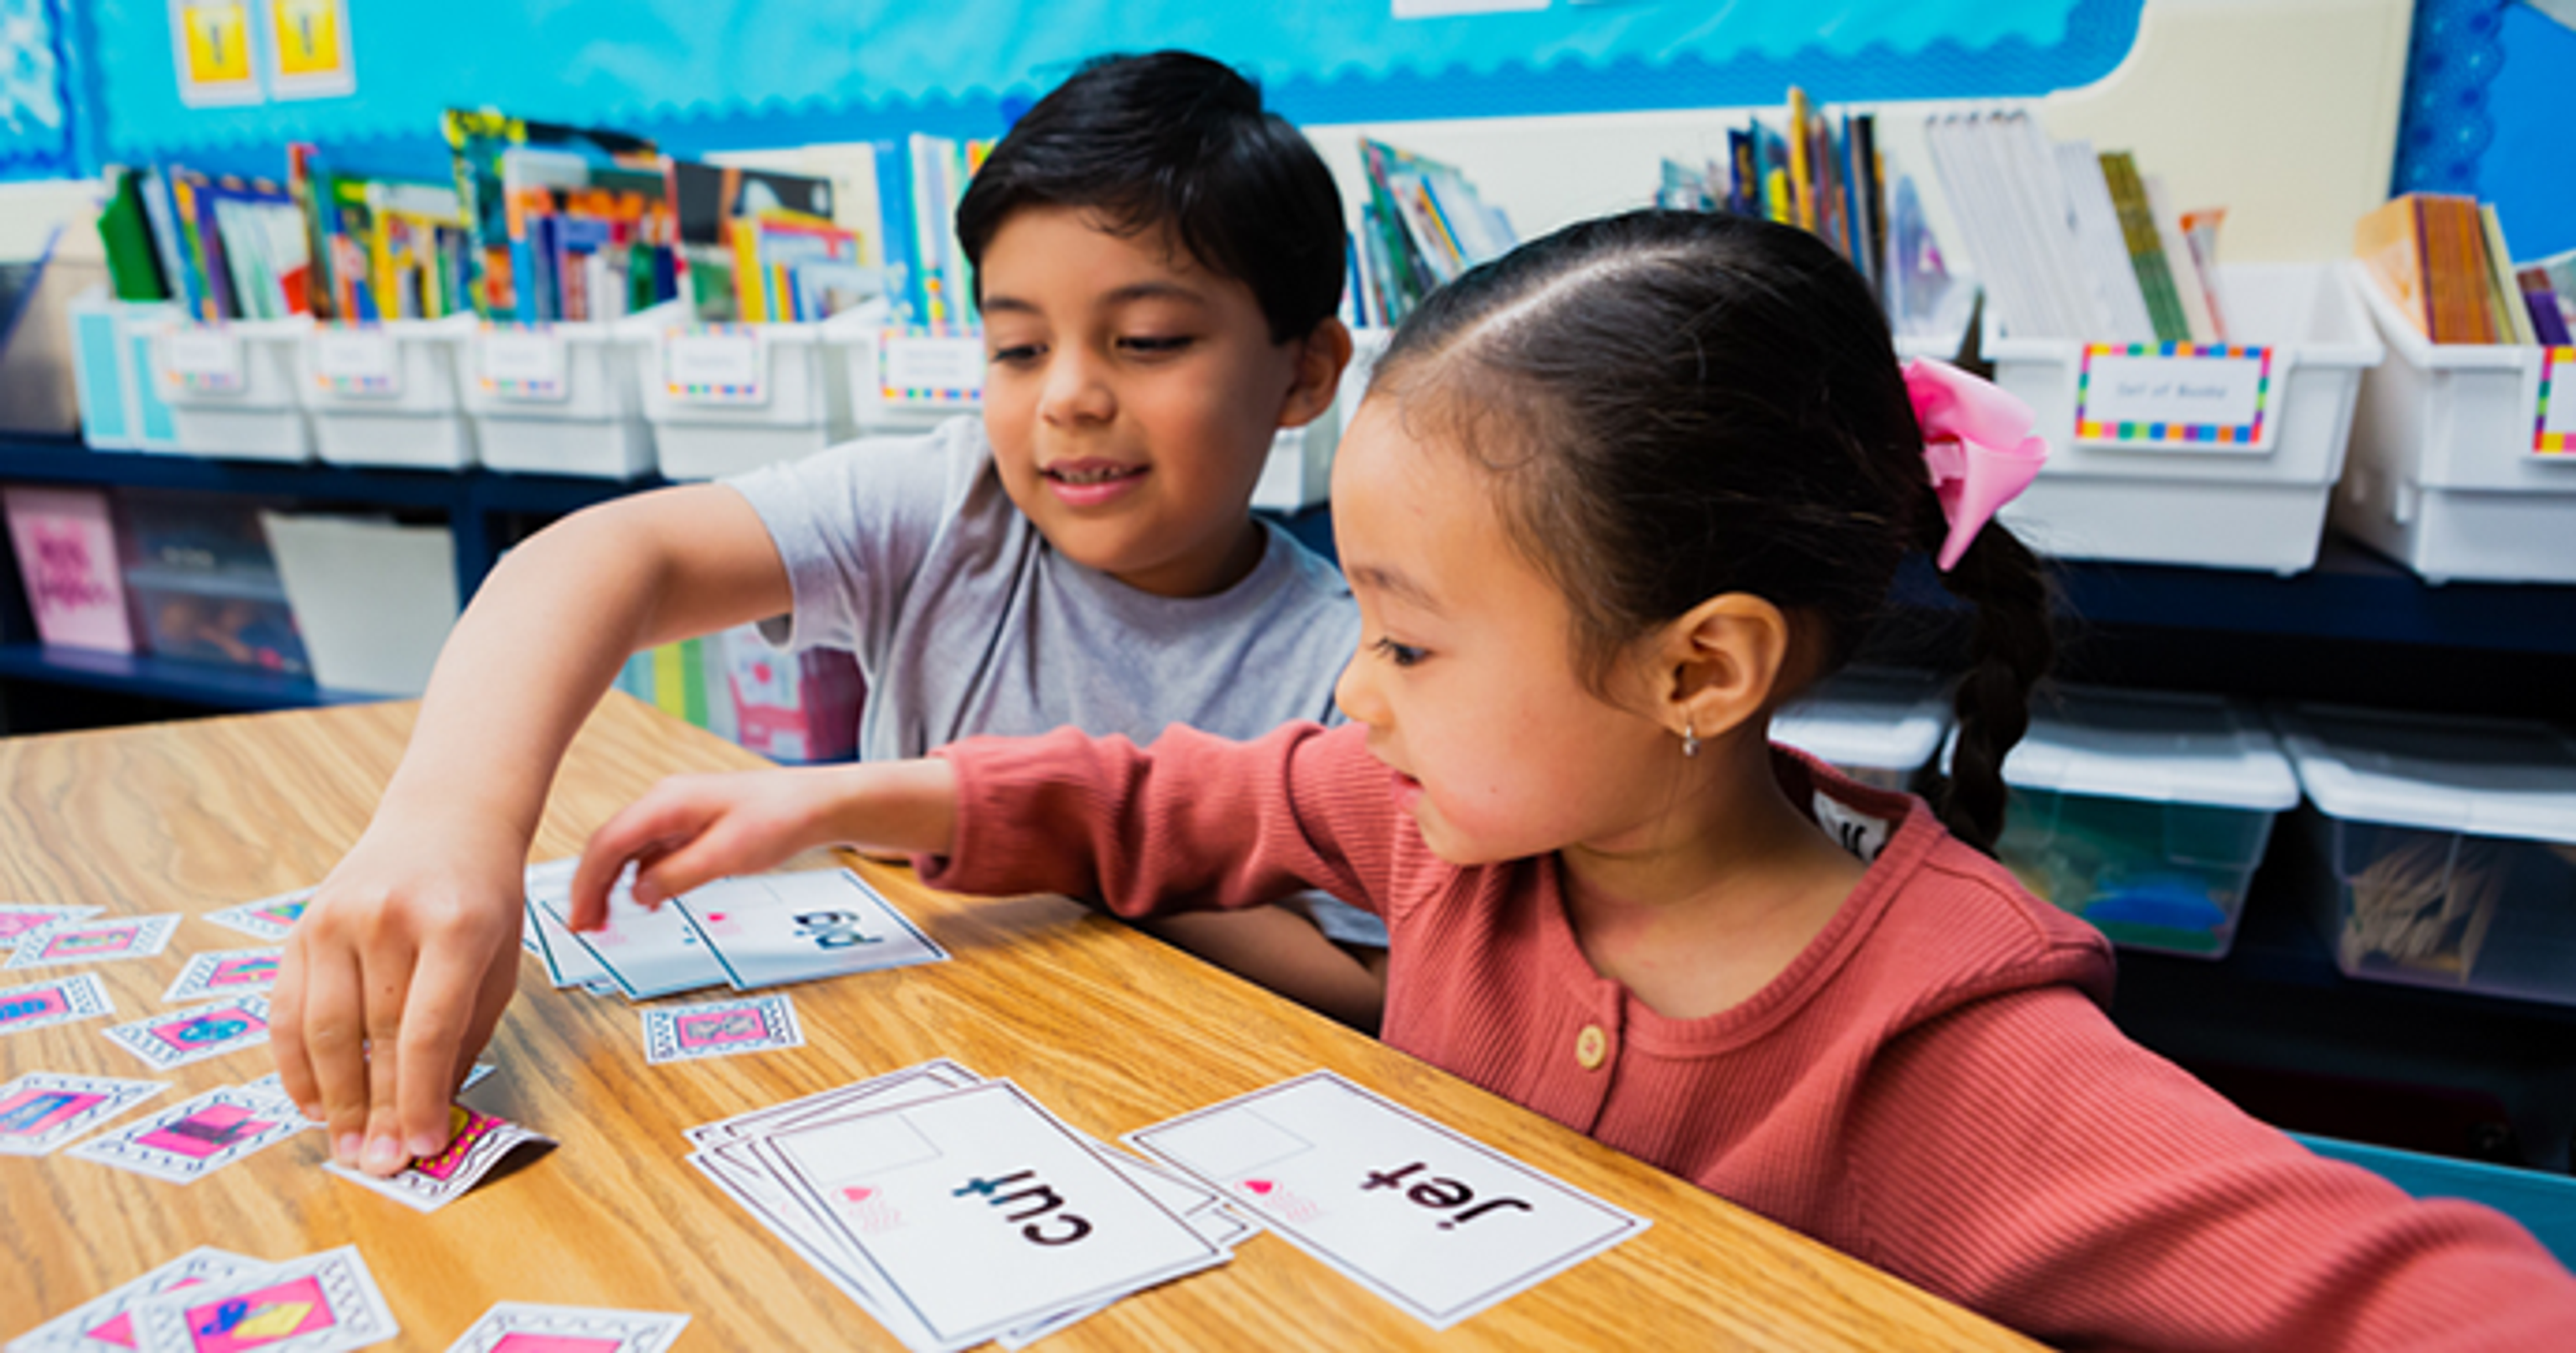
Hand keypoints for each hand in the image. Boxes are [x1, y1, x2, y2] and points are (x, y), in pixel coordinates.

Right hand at [270, 810, 525, 1176]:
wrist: (444, 823)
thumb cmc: (481, 902)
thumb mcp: (497, 964)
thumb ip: (462, 1038)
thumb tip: (429, 1119)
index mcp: (454, 927)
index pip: (426, 1032)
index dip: (420, 1100)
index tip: (423, 1151)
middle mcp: (388, 919)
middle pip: (372, 1036)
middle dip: (375, 1112)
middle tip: (379, 1164)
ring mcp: (336, 918)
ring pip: (322, 1029)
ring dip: (332, 1099)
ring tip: (346, 1144)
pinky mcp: (299, 925)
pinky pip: (286, 1009)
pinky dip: (296, 1064)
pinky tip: (313, 1103)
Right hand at [569, 768, 843, 929]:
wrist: (815, 804)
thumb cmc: (780, 817)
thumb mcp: (727, 855)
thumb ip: (677, 876)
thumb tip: (638, 895)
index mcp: (667, 802)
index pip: (607, 843)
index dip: (586, 884)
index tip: (579, 918)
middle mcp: (665, 803)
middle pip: (610, 846)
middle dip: (591, 887)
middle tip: (585, 927)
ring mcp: (676, 813)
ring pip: (627, 850)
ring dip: (612, 884)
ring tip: (605, 920)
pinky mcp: (690, 826)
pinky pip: (650, 852)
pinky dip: (639, 878)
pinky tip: (644, 902)